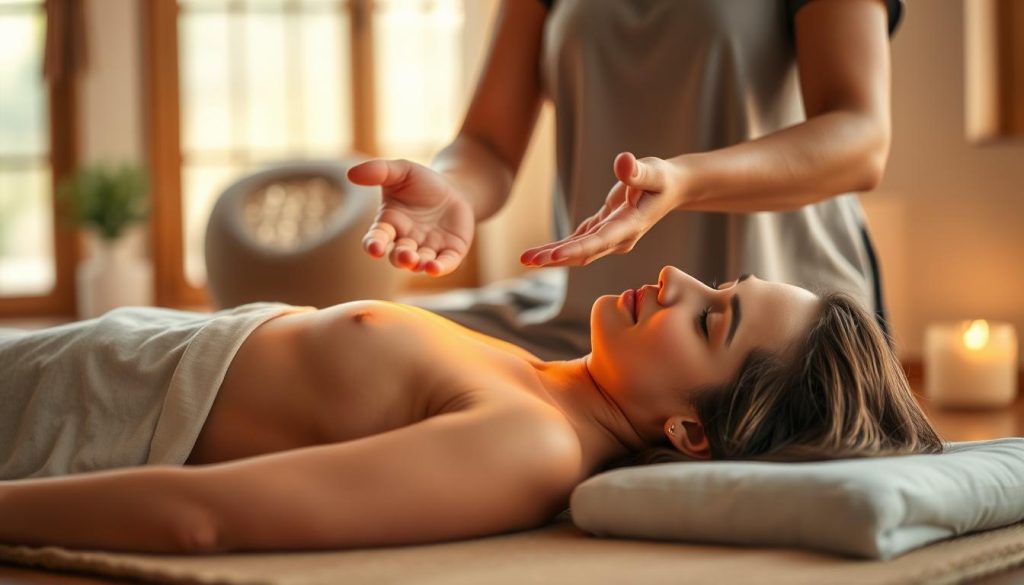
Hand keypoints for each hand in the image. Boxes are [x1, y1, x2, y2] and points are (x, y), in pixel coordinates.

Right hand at [348, 159, 474, 275]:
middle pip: (398, 256)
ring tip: (417, 262)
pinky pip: (444, 264)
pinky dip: (439, 268)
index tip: (374, 248)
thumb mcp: (401, 170)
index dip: (374, 244)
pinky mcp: (450, 252)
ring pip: (419, 263)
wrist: (455, 188)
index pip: (377, 238)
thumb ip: (378, 171)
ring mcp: (428, 249)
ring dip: (417, 264)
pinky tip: (435, 269)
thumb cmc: (422, 181)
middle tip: (405, 255)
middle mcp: (406, 241)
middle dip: (400, 257)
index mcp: (390, 225)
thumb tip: (351, 174)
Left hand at [520, 152, 683, 266]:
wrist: (672, 189)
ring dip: (552, 256)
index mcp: (630, 226)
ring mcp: (611, 238)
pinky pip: (578, 243)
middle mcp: (619, 238)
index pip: (600, 241)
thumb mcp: (654, 172)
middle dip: (555, 258)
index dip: (576, 249)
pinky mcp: (603, 230)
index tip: (553, 256)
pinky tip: (539, 254)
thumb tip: (623, 162)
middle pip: (583, 252)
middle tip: (526, 260)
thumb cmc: (663, 179)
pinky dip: (559, 249)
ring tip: (525, 258)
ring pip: (578, 251)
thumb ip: (638, 171)